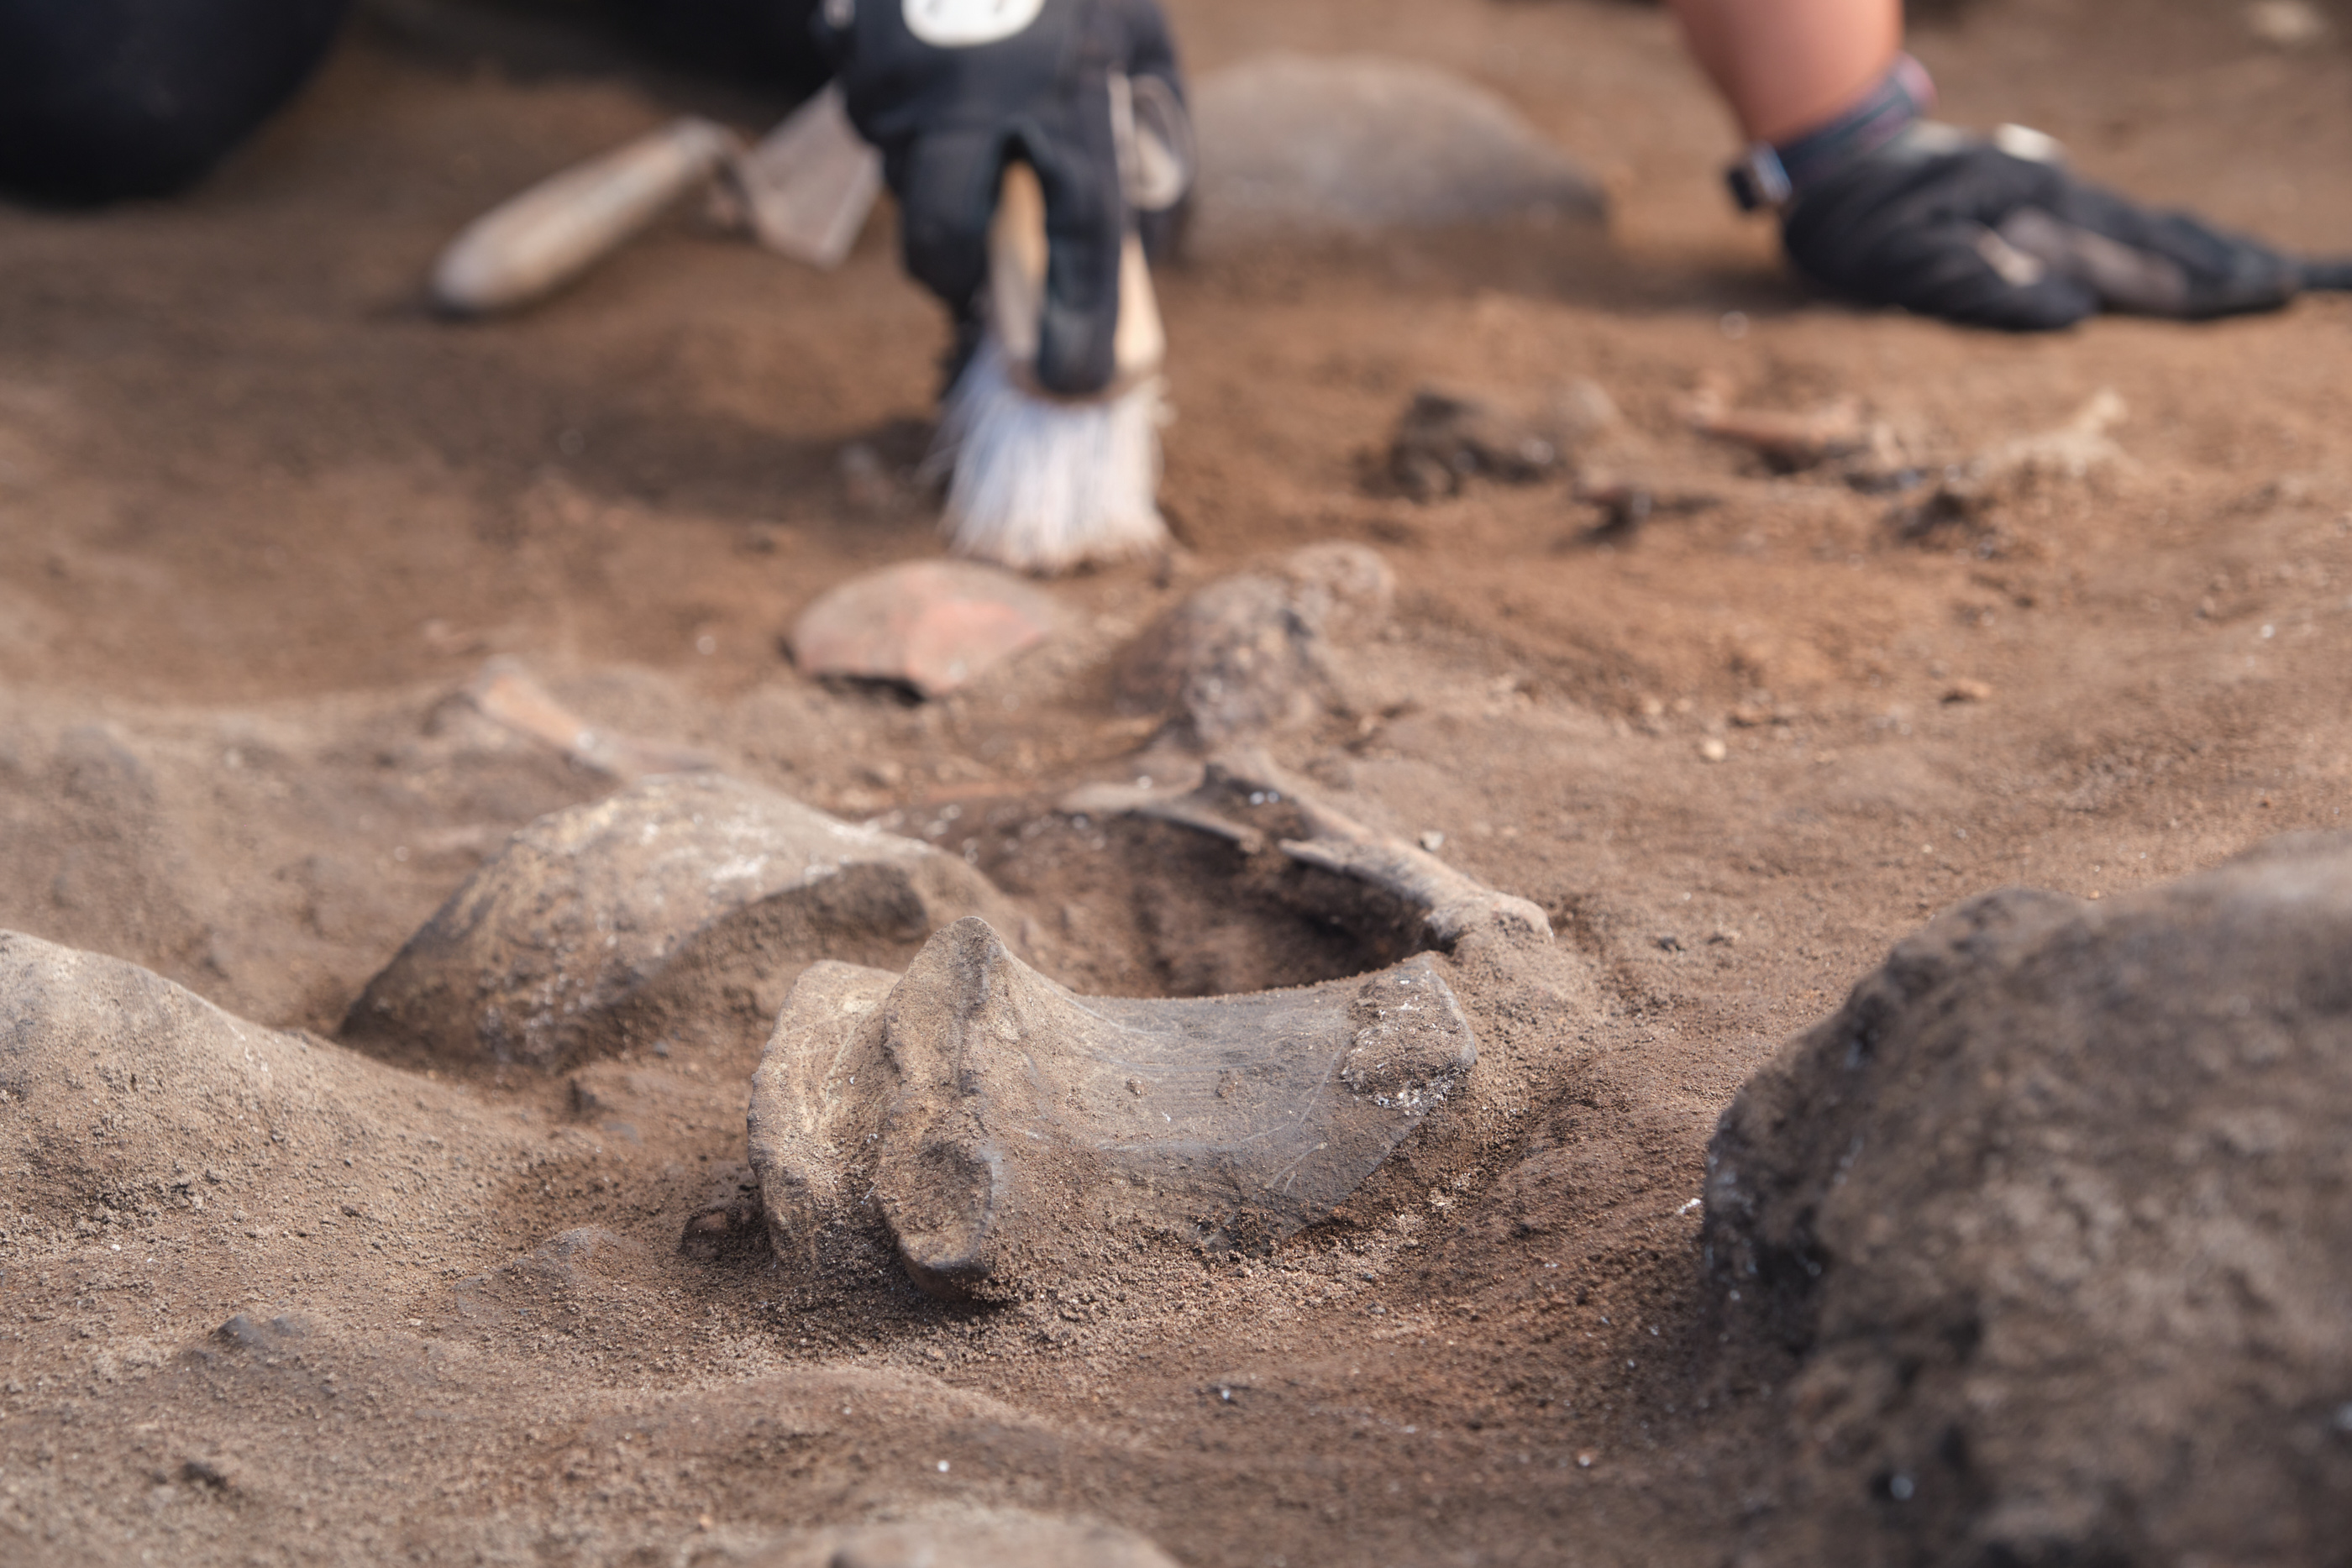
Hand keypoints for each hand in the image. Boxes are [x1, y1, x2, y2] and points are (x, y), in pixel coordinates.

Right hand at [817, 0, 1189, 394]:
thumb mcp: (1144, 49)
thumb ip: (1157, 153)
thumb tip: (1145, 262)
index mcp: (1071, 95)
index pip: (1083, 234)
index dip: (1080, 320)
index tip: (1072, 384)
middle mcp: (980, 98)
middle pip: (946, 245)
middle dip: (955, 283)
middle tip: (975, 284)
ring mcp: (903, 80)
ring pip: (907, 185)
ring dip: (940, 179)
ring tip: (978, 118)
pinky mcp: (849, 53)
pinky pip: (877, 127)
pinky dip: (908, 123)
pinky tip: (939, 75)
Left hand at [1782, 127, 2329, 329]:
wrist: (1832, 166)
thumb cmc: (1859, 226)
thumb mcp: (1908, 265)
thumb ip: (1991, 292)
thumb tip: (2081, 314)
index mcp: (2036, 211)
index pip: (2138, 259)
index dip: (2202, 284)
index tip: (2266, 294)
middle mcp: (2053, 197)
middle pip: (2155, 239)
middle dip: (2224, 266)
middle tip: (2292, 288)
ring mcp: (2045, 196)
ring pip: (2138, 229)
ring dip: (2200, 255)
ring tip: (2261, 274)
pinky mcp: (2031, 200)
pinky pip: (2109, 227)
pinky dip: (2154, 245)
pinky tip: (2181, 259)